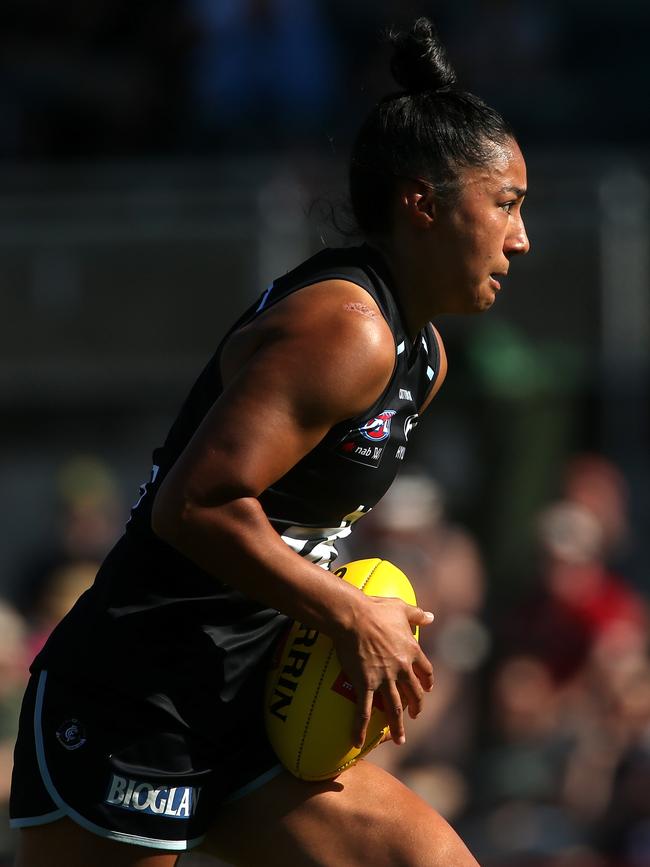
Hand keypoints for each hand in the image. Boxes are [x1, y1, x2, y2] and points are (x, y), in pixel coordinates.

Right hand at [332, 596, 433, 748]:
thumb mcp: (401, 608)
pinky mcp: (366, 683)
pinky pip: (364, 710)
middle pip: (414, 693)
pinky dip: (361, 728)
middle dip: (416, 707)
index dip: (427, 682)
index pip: (425, 671)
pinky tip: (358, 741)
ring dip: (398, 726)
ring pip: (395, 708)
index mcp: (411, 650)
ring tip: (399, 739)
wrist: (353, 616)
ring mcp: (384, 678)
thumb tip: (431, 617)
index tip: (427, 689)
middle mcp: (402, 668)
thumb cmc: (376, 608)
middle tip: (414, 715)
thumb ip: (417, 614)